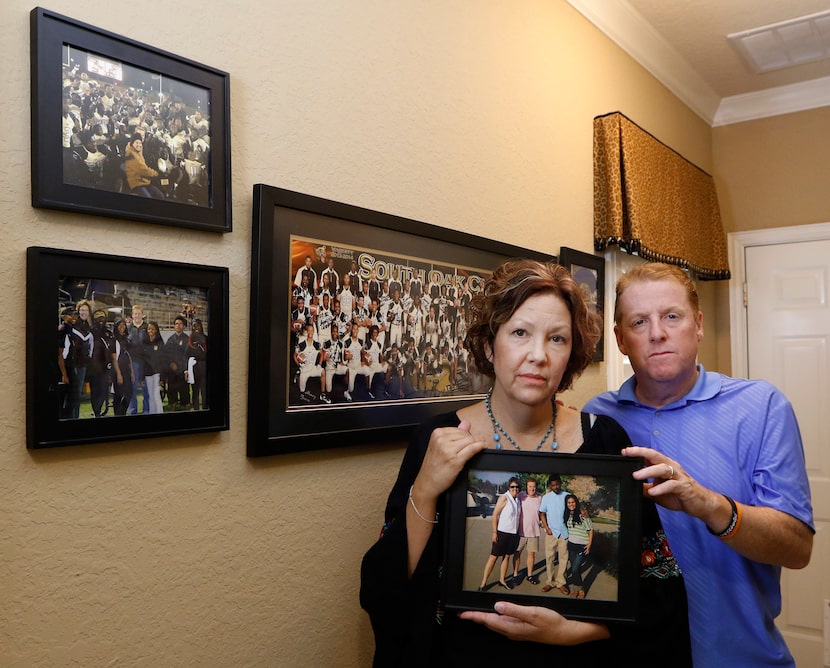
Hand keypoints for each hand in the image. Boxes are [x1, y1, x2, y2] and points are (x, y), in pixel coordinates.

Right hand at [412, 420, 486, 500]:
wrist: (427, 482)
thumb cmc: (433, 466)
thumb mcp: (440, 445)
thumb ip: (454, 433)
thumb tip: (466, 423)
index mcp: (437, 433)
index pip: (459, 429)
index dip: (464, 437)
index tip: (464, 444)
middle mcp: (441, 439)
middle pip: (466, 434)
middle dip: (469, 441)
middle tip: (464, 451)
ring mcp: (448, 450)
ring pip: (470, 441)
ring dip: (473, 446)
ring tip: (465, 455)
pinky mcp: (455, 460)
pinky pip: (472, 449)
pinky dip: (479, 447)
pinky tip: (482, 447)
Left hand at [459, 601, 608, 644]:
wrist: (565, 633)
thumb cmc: (551, 623)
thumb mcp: (532, 613)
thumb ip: (514, 609)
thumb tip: (496, 606)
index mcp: (512, 627)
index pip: (488, 620)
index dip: (474, 616)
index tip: (462, 614)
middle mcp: (511, 631)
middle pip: (489, 623)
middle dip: (476, 618)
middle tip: (463, 613)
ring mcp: (516, 632)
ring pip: (495, 625)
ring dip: (484, 619)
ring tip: (474, 614)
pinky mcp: (521, 630)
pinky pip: (503, 625)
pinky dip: (494, 620)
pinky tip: (494, 615)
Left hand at [622, 445, 720, 518]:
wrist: (700, 505)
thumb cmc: (679, 495)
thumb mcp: (658, 491)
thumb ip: (645, 487)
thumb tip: (631, 485)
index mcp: (665, 466)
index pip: (650, 456)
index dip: (637, 452)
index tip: (624, 451)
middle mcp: (672, 468)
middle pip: (656, 456)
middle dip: (641, 453)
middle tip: (628, 454)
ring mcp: (679, 476)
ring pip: (663, 469)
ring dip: (648, 471)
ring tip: (636, 476)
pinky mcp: (684, 487)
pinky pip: (672, 485)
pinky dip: (661, 488)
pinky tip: (652, 491)